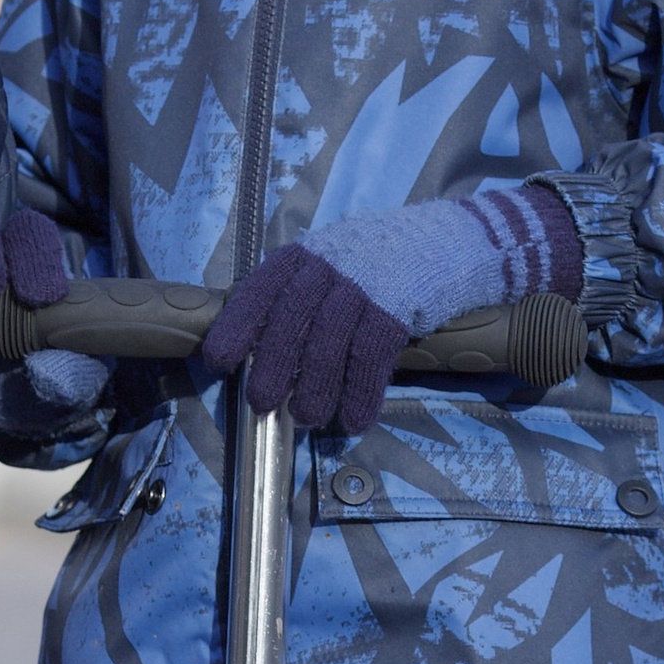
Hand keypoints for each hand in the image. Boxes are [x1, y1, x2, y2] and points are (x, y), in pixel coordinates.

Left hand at [204, 244, 407, 436]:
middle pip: (291, 318)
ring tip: (306, 418)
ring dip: (314, 387)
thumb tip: (262, 354)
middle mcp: (329, 265)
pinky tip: (354, 421)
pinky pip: (371, 356)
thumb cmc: (374, 265)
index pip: (261, 289)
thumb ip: (300, 297)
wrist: (444, 243)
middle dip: (271, 365)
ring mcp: (365, 284)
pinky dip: (360, 393)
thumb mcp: (330, 265)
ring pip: (328, 342)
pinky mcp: (398, 305)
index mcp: (303, 257)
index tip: (219, 362)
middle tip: (261, 404)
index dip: (237, 326)